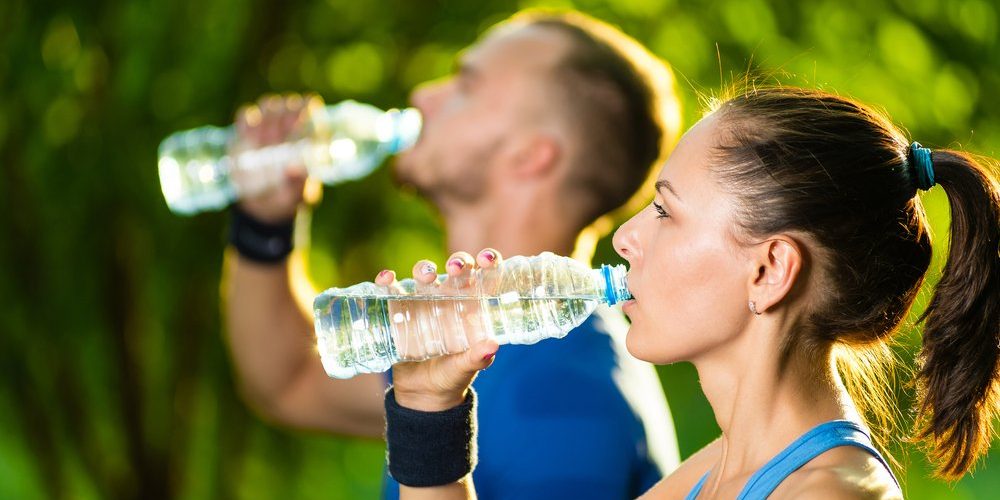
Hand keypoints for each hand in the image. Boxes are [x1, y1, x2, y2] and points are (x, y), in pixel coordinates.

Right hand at [232, 93, 323, 222]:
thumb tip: (293, 169)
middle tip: (279, 135)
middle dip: (284, 114)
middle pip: (289, 104)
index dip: (306, 110)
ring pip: (269, 104)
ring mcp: (268, 129)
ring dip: (266, 116)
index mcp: (309, 139)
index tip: (300, 121)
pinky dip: (246, 119)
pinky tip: (248, 136)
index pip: (311, 109)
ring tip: (264, 140)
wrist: (262, 207)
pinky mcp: (246, 134)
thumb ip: (298, 184)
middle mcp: (290, 129)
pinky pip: (246, 114)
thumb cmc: (288, 199)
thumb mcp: (297, 197)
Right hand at [376, 249, 501, 411]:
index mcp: (472, 307)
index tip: (487, 260)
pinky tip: (386, 279)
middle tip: (455, 268)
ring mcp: (424, 302)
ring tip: (425, 276)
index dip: (488, 262)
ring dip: (424, 269)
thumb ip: (478, 357)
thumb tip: (493, 345)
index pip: (484, 277)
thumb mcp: (466, 368)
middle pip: (455, 269)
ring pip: (425, 275)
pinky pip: (393, 290)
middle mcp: (450, 298)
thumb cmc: (452, 377)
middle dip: (457, 262)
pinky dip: (388, 281)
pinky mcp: (399, 310)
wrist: (422, 394)